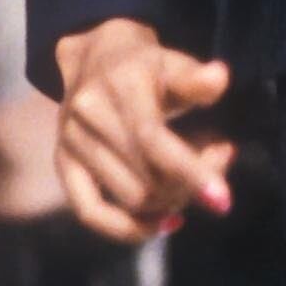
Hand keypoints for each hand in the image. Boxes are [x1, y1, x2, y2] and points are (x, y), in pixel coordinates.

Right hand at [53, 17, 234, 246]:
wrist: (92, 56)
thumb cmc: (144, 65)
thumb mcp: (172, 62)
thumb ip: (194, 77)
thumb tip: (219, 78)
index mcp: (118, 88)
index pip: (153, 140)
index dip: (191, 172)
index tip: (222, 200)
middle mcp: (87, 117)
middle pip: (145, 178)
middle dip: (189, 184)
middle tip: (219, 161)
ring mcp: (71, 144)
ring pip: (129, 198)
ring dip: (170, 200)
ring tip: (193, 178)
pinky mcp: (63, 165)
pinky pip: (91, 213)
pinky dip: (130, 228)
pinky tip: (165, 222)